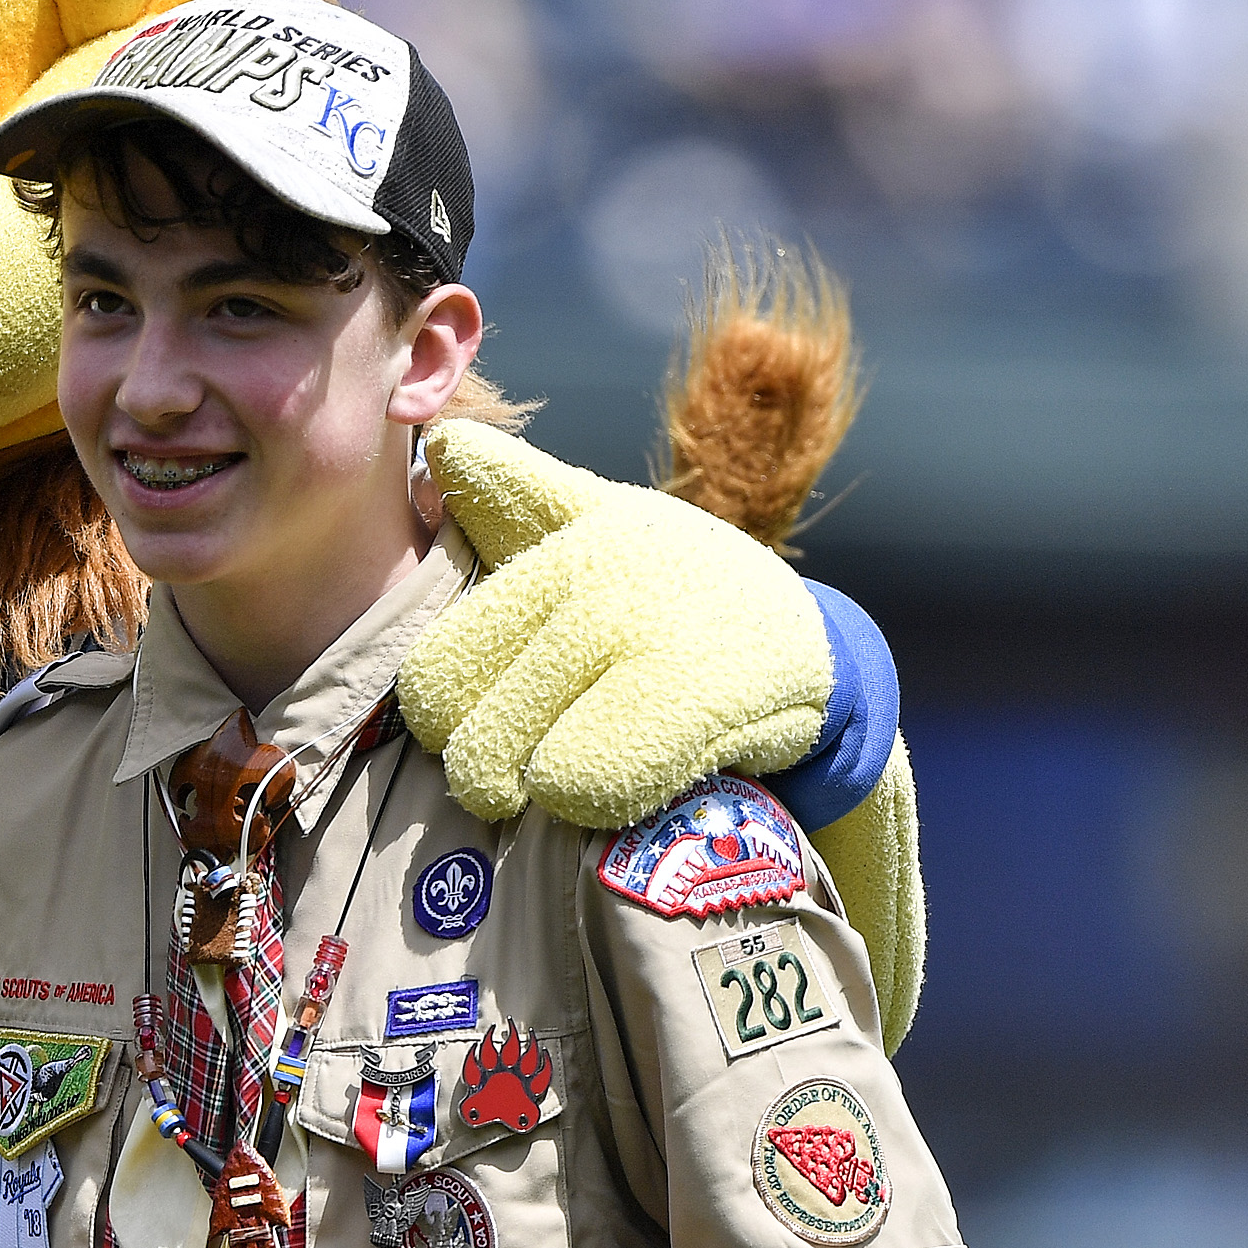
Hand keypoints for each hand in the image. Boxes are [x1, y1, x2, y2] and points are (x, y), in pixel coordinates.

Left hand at [401, 423, 829, 828]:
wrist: (813, 649)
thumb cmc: (680, 589)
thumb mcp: (603, 524)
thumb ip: (518, 492)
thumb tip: (446, 441)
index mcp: (556, 554)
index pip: (434, 673)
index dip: (449, 723)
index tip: (486, 722)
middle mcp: (592, 589)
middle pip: (471, 735)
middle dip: (491, 773)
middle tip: (526, 770)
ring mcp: (642, 639)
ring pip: (527, 773)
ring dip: (548, 793)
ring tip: (580, 768)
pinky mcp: (690, 700)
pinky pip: (584, 787)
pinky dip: (597, 805)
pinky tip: (628, 784)